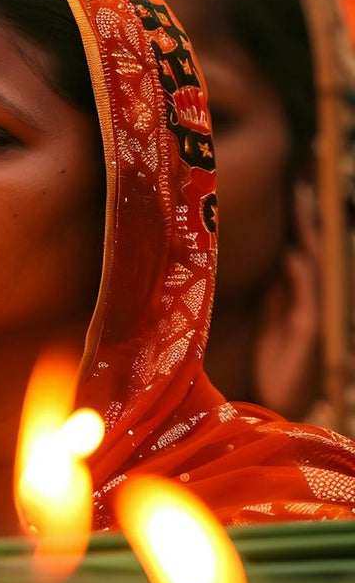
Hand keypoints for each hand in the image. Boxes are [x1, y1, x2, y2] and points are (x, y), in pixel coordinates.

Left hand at [254, 182, 320, 419]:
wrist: (281, 400)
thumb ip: (276, 292)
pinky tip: (290, 253)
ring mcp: (312, 310)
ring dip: (306, 234)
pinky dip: (298, 273)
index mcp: (298, 294)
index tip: (289, 189)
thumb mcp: (270, 320)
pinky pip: (306, 294)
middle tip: (299, 182)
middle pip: (310, 248)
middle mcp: (310, 297)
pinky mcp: (308, 328)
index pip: (298, 249)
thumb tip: (276, 260)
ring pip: (312, 263)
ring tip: (299, 202)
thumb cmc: (274, 362)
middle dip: (306, 218)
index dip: (296, 222)